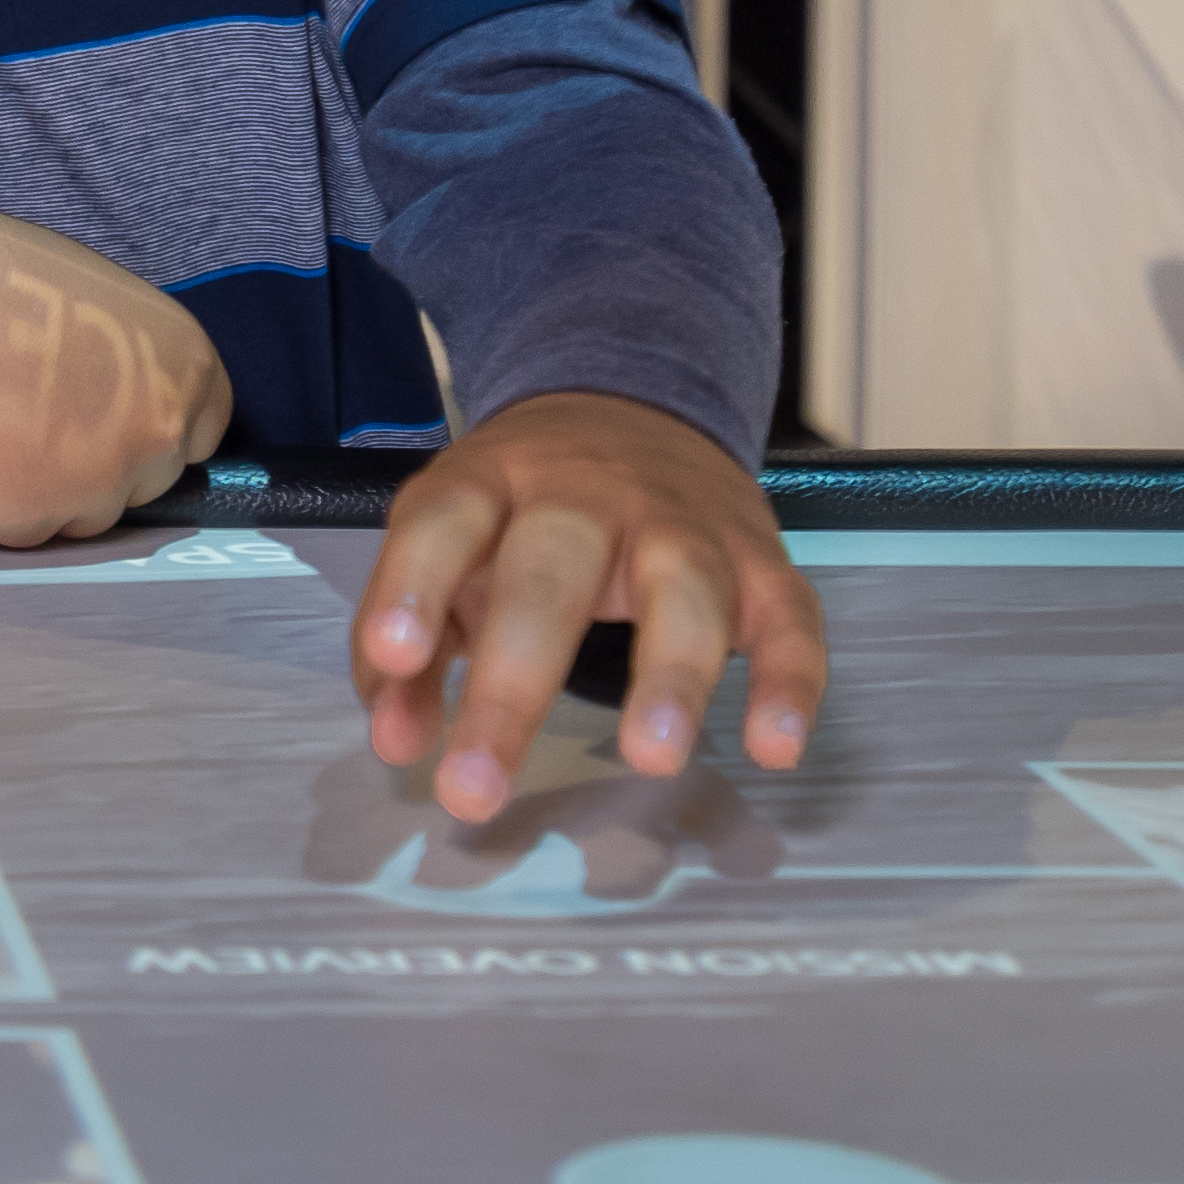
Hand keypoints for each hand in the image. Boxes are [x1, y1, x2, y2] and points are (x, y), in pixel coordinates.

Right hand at [0, 184, 231, 544]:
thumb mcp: (108, 303)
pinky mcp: (31, 519)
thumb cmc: (4, 279)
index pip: (200, 435)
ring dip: (49, 490)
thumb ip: (137, 363)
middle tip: (40, 419)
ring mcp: (99, 484)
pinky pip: (23, 529)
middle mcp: (161, 435)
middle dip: (102, 464)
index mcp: (190, 369)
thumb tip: (126, 403)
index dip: (149, 428)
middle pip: (145, 482)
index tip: (111, 419)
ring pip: (85, 515)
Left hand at [353, 390, 824, 822]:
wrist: (632, 400)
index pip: (444, 521)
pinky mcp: (759, 559)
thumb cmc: (524, 507)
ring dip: (671, 673)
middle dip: (514, 682)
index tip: (392, 658)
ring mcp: (681, 524)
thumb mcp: (447, 550)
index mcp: (493, 482)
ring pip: (685, 586)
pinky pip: (790, 616)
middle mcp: (586, 494)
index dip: (414, 586)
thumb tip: (394, 743)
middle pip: (551, 573)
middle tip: (478, 783)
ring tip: (651, 755)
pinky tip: (774, 746)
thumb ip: (405, 653)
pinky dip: (791, 681)